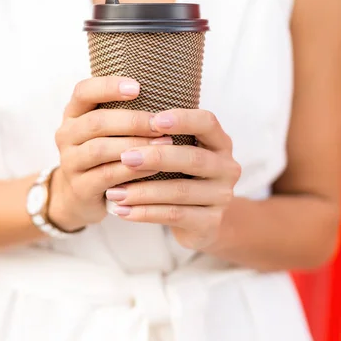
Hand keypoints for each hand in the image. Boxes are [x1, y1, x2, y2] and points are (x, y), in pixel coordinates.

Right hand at [50, 77, 166, 230]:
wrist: (80, 196)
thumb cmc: (105, 153)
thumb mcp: (107, 129)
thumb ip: (125, 110)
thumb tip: (169, 89)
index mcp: (73, 113)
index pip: (83, 91)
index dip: (108, 87)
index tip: (137, 87)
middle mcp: (67, 135)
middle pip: (96, 122)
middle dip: (132, 121)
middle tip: (160, 123)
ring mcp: (70, 162)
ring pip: (100, 149)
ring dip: (135, 145)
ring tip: (164, 144)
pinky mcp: (80, 187)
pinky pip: (107, 176)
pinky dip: (133, 170)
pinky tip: (155, 167)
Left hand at [105, 109, 240, 251]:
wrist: (199, 221)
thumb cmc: (179, 175)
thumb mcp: (177, 152)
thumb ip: (161, 136)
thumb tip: (120, 118)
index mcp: (220, 142)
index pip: (207, 122)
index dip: (183, 119)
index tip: (154, 120)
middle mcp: (227, 167)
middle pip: (193, 158)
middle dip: (157, 156)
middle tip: (126, 157)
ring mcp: (222, 196)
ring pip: (180, 191)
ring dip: (143, 191)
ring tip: (114, 192)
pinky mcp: (211, 222)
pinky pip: (174, 215)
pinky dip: (145, 213)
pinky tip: (122, 211)